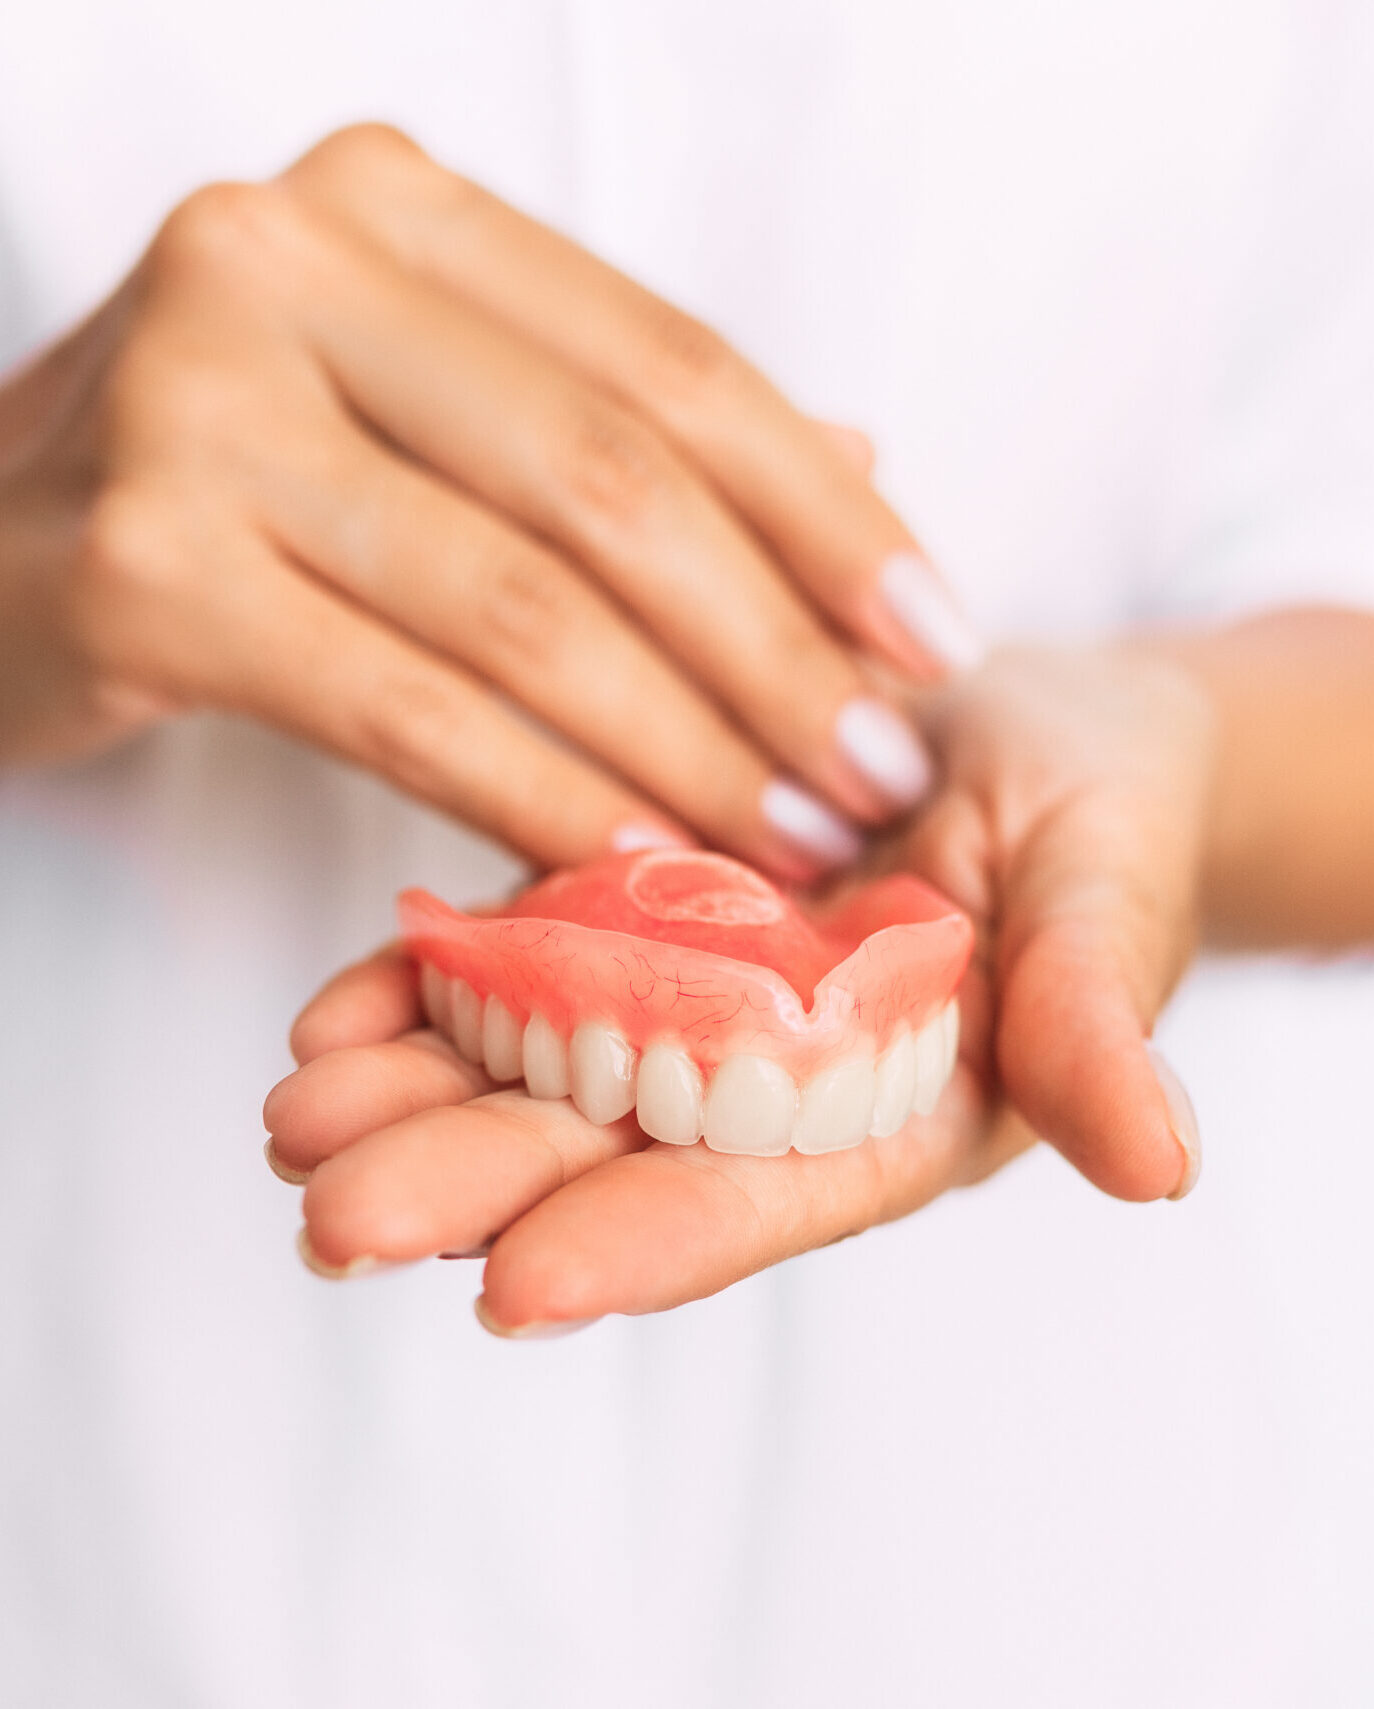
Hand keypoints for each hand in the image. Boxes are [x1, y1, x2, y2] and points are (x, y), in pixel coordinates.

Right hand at [0, 125, 974, 878]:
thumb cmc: (227, 483)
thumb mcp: (420, 414)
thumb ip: (620, 430)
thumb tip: (861, 473)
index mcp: (390, 206)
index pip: (672, 366)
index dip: (825, 516)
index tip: (931, 641)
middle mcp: (288, 261)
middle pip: (612, 483)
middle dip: (775, 650)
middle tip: (878, 777)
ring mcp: (197, 404)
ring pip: (520, 604)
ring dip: (684, 746)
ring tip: (789, 843)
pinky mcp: (143, 568)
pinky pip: (408, 708)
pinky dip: (544, 797)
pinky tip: (636, 867)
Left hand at [262, 643, 1210, 1330]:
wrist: (1031, 730)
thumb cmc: (1104, 816)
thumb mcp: (1113, 897)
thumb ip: (1101, 1020)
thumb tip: (1158, 1164)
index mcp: (890, 1106)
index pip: (764, 1191)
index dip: (652, 1238)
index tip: (520, 1285)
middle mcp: (769, 1077)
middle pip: (613, 1148)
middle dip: (477, 1183)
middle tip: (335, 1214)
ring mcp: (690, 997)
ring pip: (541, 1068)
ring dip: (419, 1098)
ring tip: (298, 1120)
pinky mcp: (639, 914)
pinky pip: (527, 960)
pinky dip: (435, 986)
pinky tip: (341, 1012)